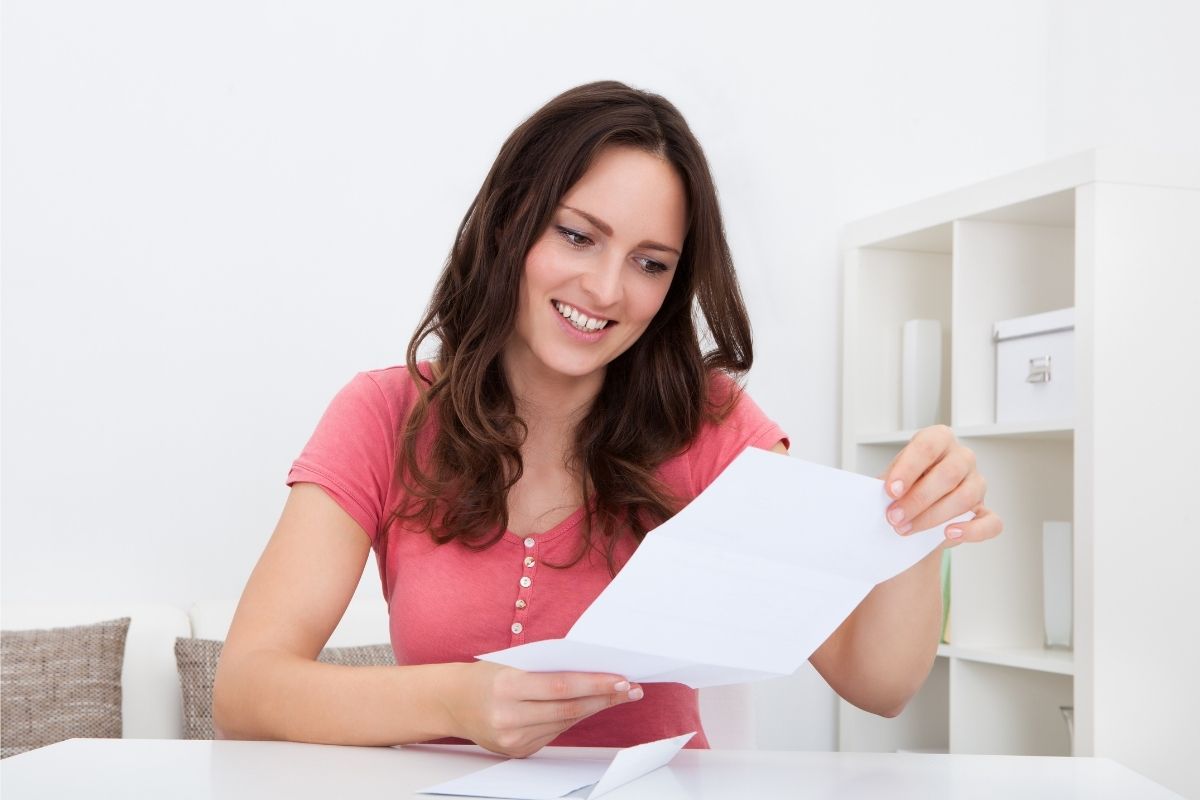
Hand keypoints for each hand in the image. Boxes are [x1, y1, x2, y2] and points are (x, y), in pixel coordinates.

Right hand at [444, 661, 642, 756]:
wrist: (453, 702)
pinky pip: (554, 733)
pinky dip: (573, 718)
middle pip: (569, 709)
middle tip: (632, 689)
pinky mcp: (518, 751)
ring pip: (565, 723)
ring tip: (619, 695)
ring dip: (595, 708)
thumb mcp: (512, 664)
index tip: (621, 679)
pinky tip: (589, 706)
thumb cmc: (485, 676)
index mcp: (507, 687)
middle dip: (604, 697)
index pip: (561, 687)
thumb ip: (547, 670)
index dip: (595, 684)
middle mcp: (509, 717)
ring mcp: (513, 739)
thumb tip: (591, 670)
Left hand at [882, 424, 1002, 547]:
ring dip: (933, 517)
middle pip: (948, 474)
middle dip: (918, 499)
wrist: (913, 508)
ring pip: (966, 497)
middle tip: (893, 517)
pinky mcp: (985, 512)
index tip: (890, 490)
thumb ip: (888, 483)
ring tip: (907, 529)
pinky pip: (991, 522)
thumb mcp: (891, 478)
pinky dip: (972, 531)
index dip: (909, 468)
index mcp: (939, 439)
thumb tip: (879, 496)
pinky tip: (949, 533)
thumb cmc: (903, 486)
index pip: (928, 446)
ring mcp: (977, 484)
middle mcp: (962, 458)